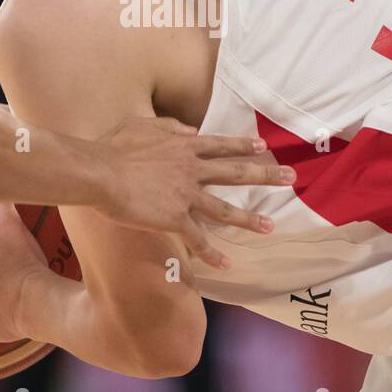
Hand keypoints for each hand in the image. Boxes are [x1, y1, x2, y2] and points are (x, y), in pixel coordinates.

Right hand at [97, 117, 294, 269]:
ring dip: (249, 220)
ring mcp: (186, 195)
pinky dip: (212, 254)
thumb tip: (190, 131)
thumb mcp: (141, 125)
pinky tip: (226, 265)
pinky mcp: (175, 219)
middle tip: (290, 177)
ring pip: (225, 210)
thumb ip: (169, 127)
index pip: (221, 145)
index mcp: (183, 147)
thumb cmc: (113, 147)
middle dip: (266, 174)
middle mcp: (192, 170)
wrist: (100, 173)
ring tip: (271, 227)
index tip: (263, 147)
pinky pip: (198, 240)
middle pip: (236, 172)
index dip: (243, 146)